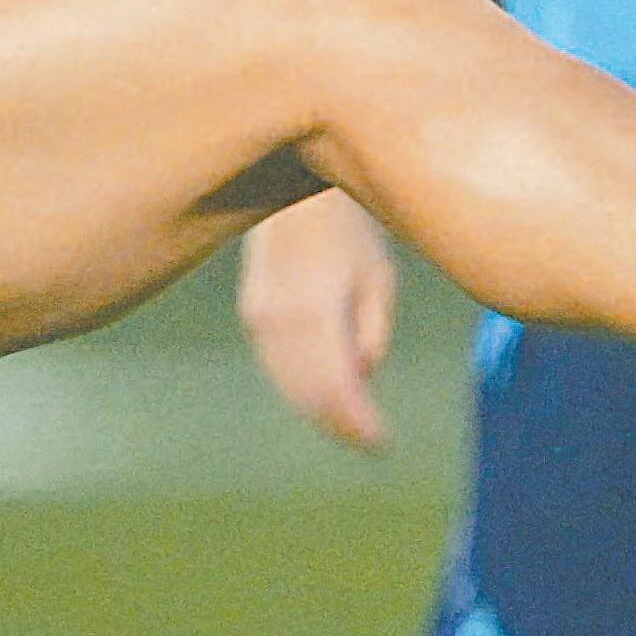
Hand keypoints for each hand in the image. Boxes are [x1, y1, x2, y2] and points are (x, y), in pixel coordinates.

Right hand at [238, 191, 398, 450]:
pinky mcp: (252, 314)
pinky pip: (278, 367)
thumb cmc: (350, 230)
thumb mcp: (378, 278)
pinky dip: (303, 389)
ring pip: (290, 386)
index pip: (335, 388)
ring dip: (322, 412)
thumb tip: (360, 376)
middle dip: (341, 424)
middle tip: (372, 442)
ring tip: (356, 425)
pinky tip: (330, 397)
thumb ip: (372, 332)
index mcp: (315, 308)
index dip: (357, 423)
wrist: (294, 192)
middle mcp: (278, 319)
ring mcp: (260, 317)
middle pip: (309, 395)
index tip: (382, 443)